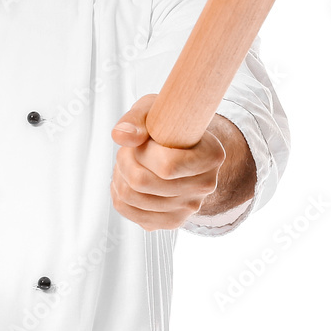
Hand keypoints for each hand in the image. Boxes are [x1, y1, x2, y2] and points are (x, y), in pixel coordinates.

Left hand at [110, 94, 225, 230]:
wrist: (180, 144)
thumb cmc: (167, 124)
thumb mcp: (155, 109)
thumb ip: (136, 119)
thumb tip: (120, 136)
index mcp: (212, 156)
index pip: (166, 166)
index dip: (142, 151)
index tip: (141, 140)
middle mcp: (206, 185)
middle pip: (143, 183)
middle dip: (124, 161)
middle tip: (128, 149)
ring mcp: (190, 207)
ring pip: (132, 198)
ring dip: (120, 176)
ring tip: (128, 162)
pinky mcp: (171, 220)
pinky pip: (129, 212)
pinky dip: (118, 193)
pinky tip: (126, 178)